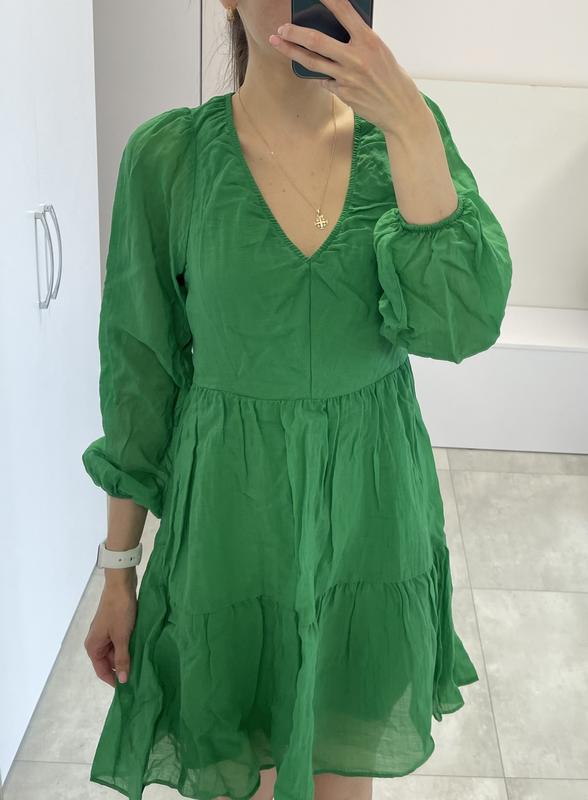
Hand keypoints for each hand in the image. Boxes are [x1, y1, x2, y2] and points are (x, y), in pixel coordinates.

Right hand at [84, 578, 136, 686]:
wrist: (121, 585)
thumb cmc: (119, 611)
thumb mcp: (122, 637)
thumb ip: (122, 659)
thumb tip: (122, 681)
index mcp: (93, 646)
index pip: (102, 671)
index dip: (114, 680)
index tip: (129, 688)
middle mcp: (96, 641)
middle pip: (108, 662)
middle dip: (122, 668)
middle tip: (139, 675)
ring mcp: (105, 633)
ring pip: (115, 652)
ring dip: (126, 657)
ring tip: (141, 664)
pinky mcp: (114, 625)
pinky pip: (119, 642)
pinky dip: (128, 646)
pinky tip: (139, 649)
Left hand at [269, 0, 429, 135]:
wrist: (399, 109)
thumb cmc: (391, 77)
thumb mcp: (380, 52)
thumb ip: (359, 41)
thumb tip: (336, 31)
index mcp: (369, 40)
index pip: (344, 11)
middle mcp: (357, 57)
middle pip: (317, 41)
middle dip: (295, 32)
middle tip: (281, 28)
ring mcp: (347, 77)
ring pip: (312, 62)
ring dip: (292, 51)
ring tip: (278, 42)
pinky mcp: (343, 93)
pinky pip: (323, 80)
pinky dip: (319, 74)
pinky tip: (315, 71)